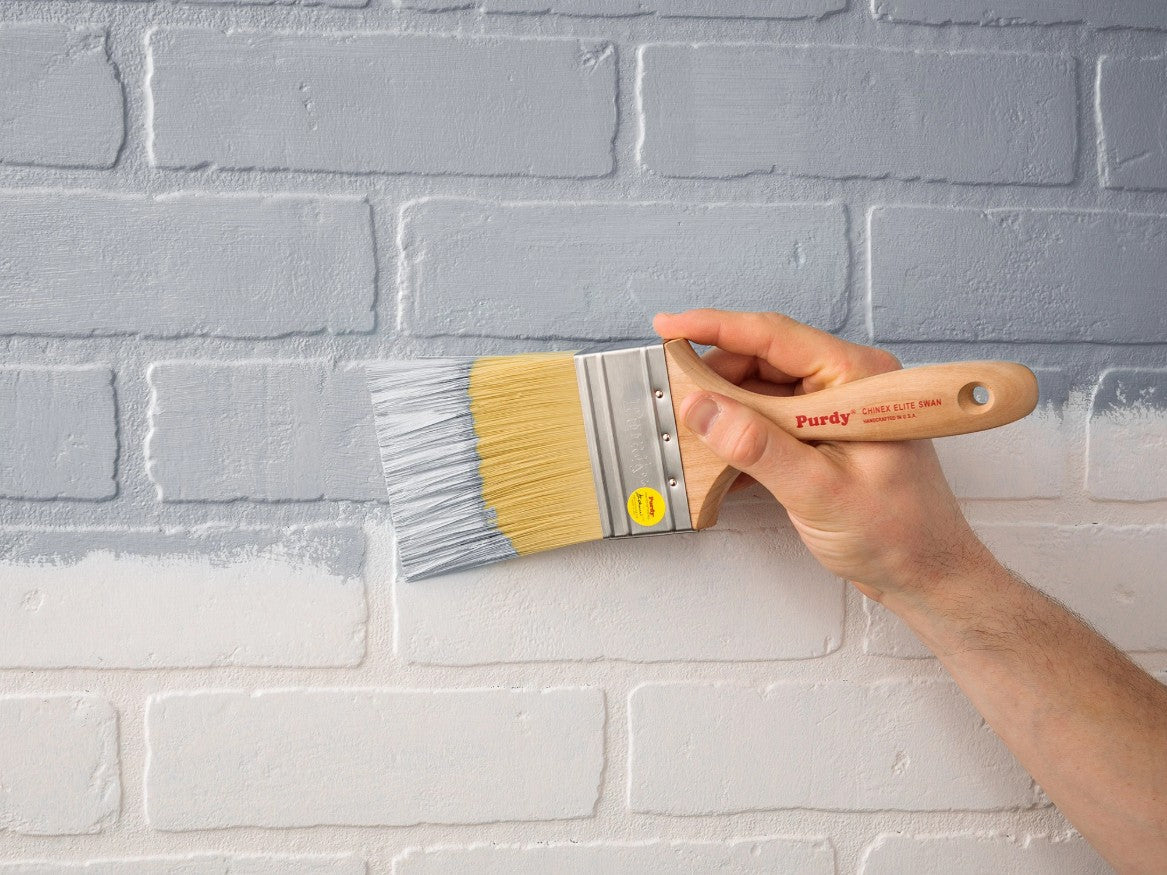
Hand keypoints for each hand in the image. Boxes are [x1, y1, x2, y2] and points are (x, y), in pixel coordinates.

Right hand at [654, 309, 990, 600]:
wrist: (927, 576)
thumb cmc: (897, 533)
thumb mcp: (819, 491)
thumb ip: (757, 448)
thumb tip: (703, 409)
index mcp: (856, 377)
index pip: (774, 336)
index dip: (715, 327)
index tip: (669, 326)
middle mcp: (846, 382)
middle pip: (762, 360)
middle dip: (715, 378)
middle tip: (673, 396)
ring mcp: (834, 408)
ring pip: (761, 390)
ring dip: (726, 412)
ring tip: (692, 434)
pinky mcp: (822, 434)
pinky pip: (770, 419)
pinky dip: (742, 436)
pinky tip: (721, 460)